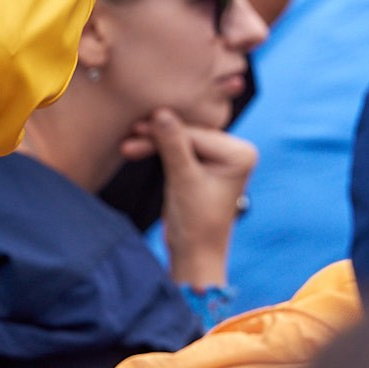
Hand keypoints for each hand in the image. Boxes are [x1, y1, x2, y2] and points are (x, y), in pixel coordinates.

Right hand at [123, 108, 255, 288]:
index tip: (135, 128)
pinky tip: (137, 148)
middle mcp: (235, 152)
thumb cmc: (196, 224)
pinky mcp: (204, 165)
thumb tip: (161, 112)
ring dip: (154, 144)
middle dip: (157, 138)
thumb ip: (173, 145)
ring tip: (128, 147)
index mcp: (240, 154)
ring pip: (180, 141)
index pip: (196, 135)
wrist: (194, 255)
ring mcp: (219, 158)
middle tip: (129, 134)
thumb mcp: (183, 180)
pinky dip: (159, 152)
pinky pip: (179, 150)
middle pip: (189, 135)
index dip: (164, 133)